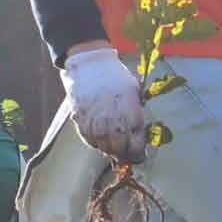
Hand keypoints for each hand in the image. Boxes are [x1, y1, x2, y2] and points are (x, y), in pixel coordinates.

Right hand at [60, 47, 146, 161]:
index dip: (138, 152)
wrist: (89, 65)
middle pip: (119, 147)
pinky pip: (88, 139)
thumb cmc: (116, 77)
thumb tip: (140, 131)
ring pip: (103, 146)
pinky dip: (96, 144)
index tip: (140, 156)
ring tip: (116, 151)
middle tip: (128, 157)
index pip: (136, 141)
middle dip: (125, 155)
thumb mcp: (134, 93)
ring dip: (111, 151)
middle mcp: (113, 120)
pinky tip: (101, 143)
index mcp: (130, 112)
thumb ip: (136, 112)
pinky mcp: (80, 119)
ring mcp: (95, 121)